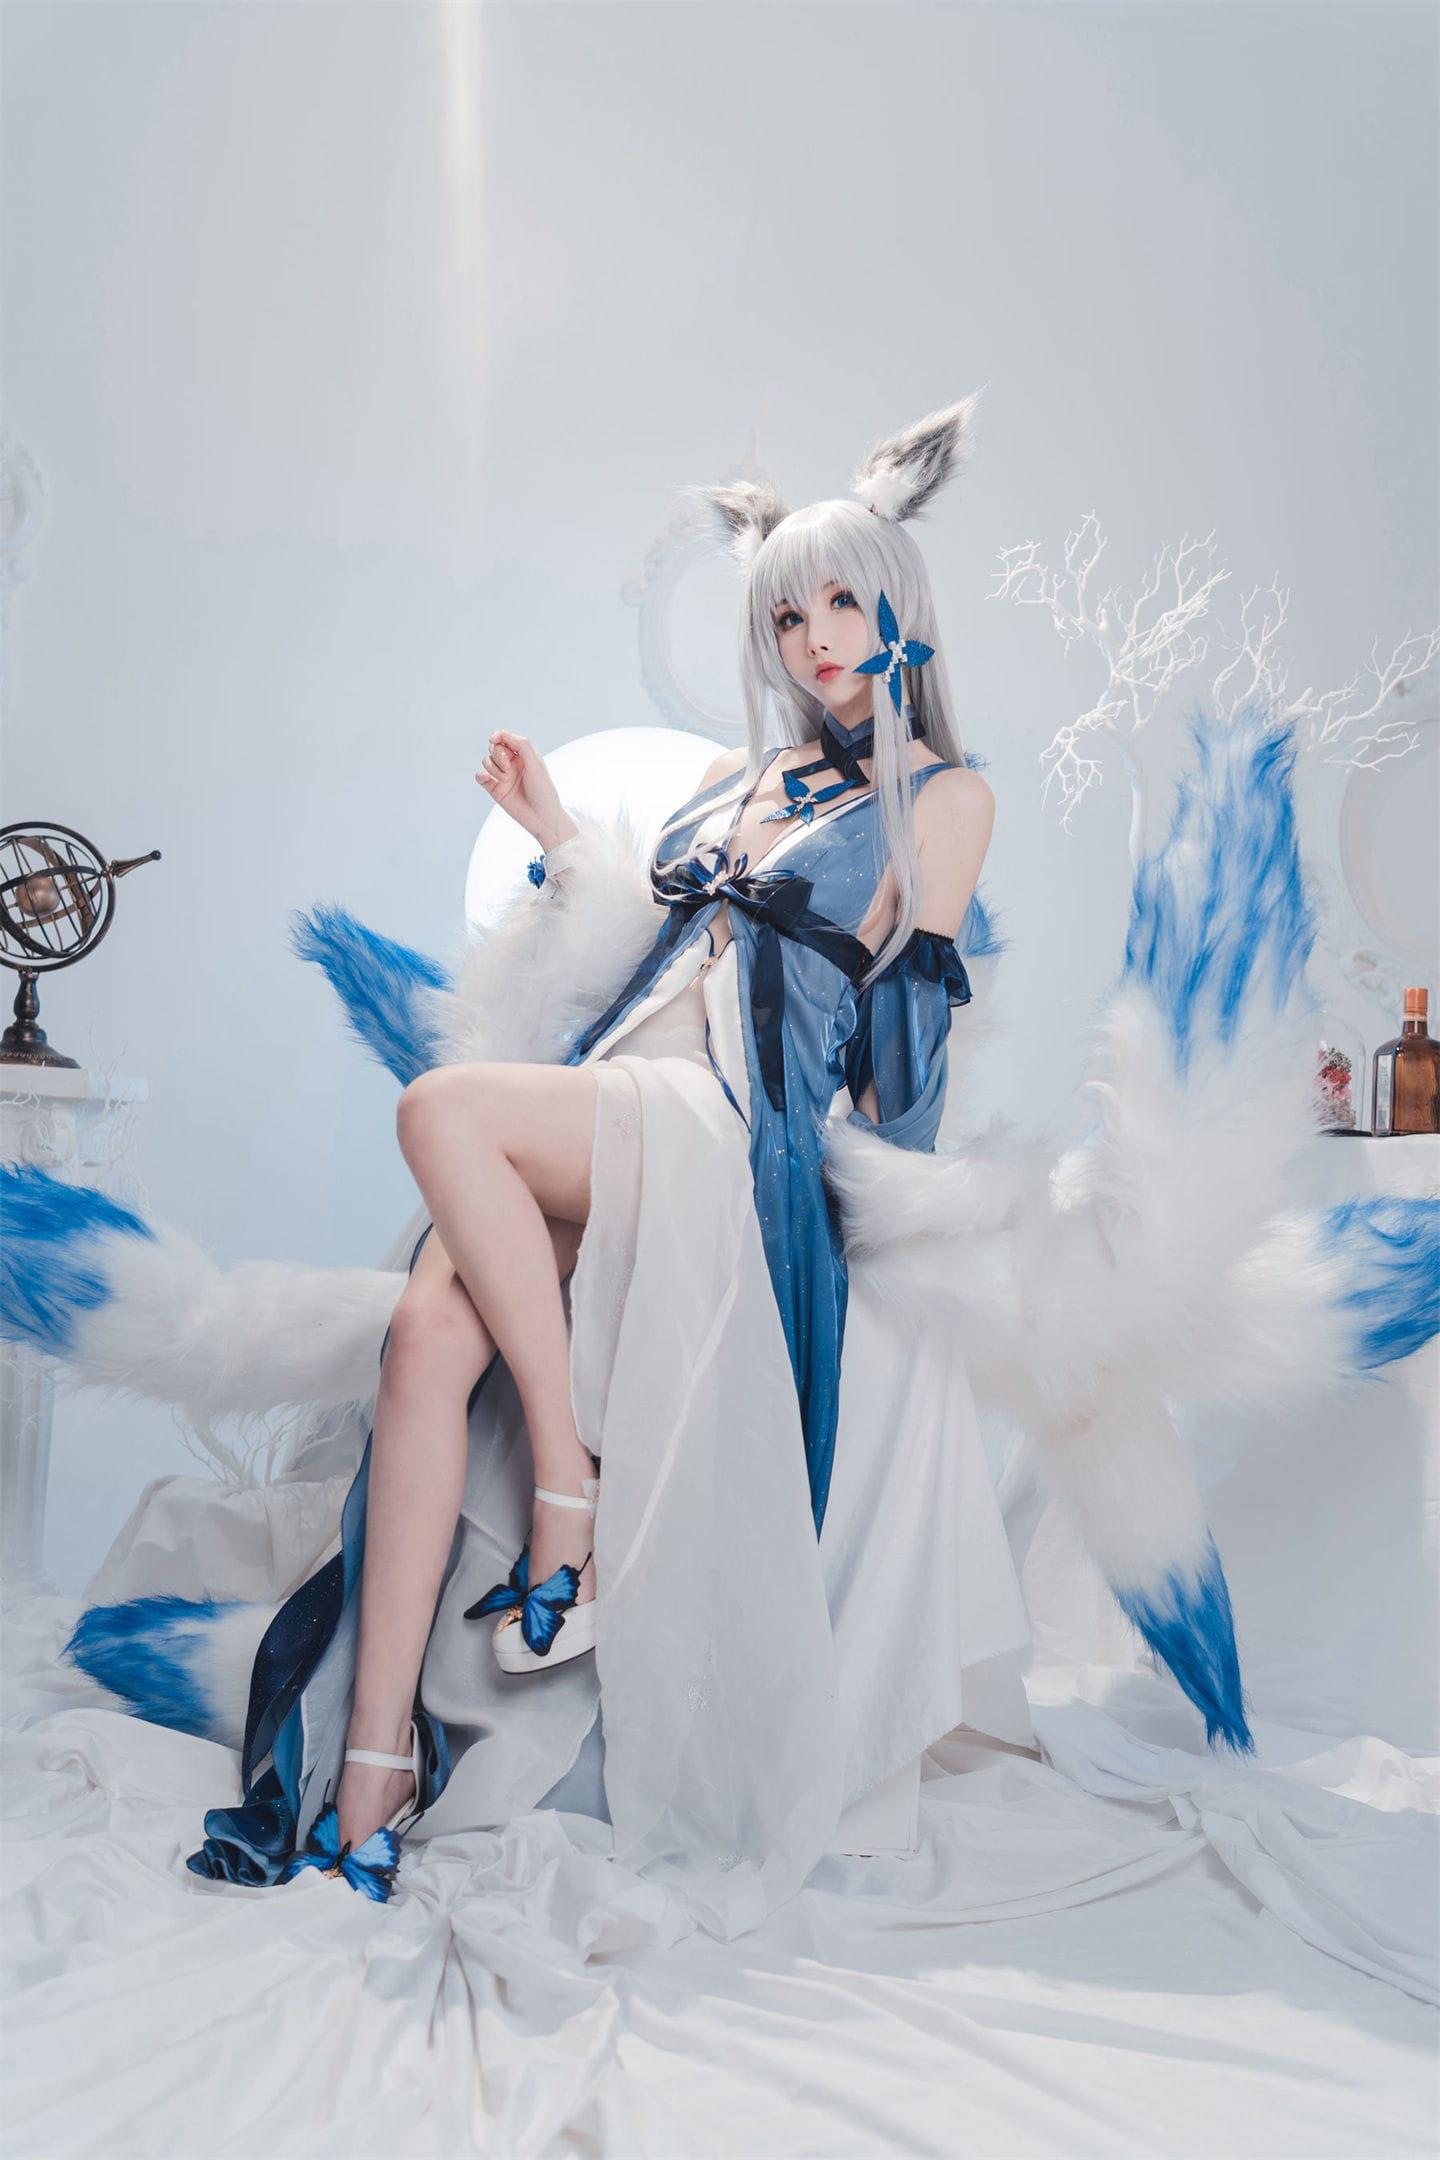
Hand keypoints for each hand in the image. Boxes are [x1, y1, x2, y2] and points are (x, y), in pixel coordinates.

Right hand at [475, 731, 576, 849]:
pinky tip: (487, 779)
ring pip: (486, 761)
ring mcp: (502, 776)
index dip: (498, 736)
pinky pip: (481, 776)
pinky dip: (481, 775)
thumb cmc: (543, 790)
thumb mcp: (535, 763)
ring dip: (493, 767)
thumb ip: (521, 744)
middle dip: (498, 754)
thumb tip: (500, 734)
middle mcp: (512, 764)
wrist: (542, 817)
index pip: (506, 738)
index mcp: (524, 755)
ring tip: (505, 779)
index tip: (493, 739)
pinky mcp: (495, 789)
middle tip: (508, 767)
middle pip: (494, 748)